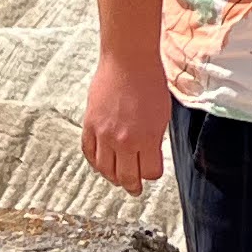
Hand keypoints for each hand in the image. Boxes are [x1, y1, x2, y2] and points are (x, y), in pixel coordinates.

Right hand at [82, 53, 173, 196]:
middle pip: (126, 176)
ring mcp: (104, 134)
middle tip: (134, 190)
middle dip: (132, 186)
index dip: (153, 174)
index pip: (150, 172)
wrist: (128, 61)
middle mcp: (124, 141)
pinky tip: (100, 164)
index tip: (152, 172)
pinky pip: (89, 152)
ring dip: (112, 177)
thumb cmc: (150, 83)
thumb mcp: (162, 115)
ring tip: (117, 180)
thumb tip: (149, 155)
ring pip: (105, 169)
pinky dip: (95, 162)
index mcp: (147, 139)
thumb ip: (154, 139)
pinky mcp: (90, 125)